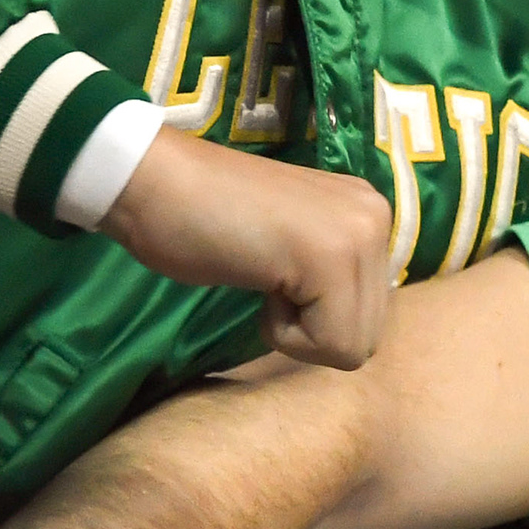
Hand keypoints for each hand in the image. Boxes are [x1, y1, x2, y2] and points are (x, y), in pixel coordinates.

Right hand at [99, 128, 391, 369]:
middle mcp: (376, 217)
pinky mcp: (333, 256)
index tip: (272, 268)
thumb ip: (324, 274)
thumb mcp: (287, 248)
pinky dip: (284, 331)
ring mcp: (361, 233)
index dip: (312, 316)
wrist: (152, 183)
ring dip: (297, 330)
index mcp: (366, 212)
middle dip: (311, 328)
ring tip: (263, 273)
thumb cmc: (198, 218)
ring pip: (354, 345)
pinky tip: (259, 276)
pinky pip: (331, 344)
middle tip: (265, 273)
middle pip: (367, 336)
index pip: (368, 315)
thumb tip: (343, 325)